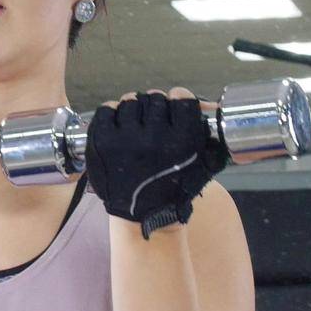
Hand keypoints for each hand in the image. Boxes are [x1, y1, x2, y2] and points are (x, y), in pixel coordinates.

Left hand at [84, 88, 229, 238]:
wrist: (142, 213)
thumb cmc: (174, 187)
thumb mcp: (200, 162)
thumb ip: (205, 133)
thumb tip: (208, 104)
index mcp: (182, 141)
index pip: (182, 99)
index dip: (179, 97)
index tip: (176, 101)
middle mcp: (154, 137)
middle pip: (155, 98)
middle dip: (156, 104)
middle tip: (153, 115)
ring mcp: (124, 139)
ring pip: (130, 101)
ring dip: (134, 106)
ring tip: (136, 119)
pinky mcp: (101, 141)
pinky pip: (106, 109)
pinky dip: (112, 111)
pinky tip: (118, 121)